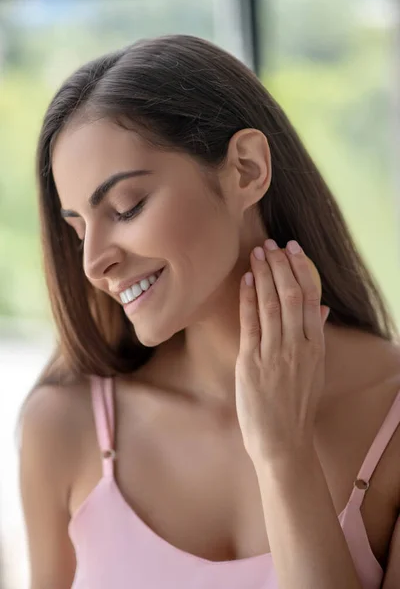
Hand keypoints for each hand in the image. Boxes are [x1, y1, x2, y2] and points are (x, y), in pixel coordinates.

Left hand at [235, 239, 329, 462]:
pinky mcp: (252, 362)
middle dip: (280, 265)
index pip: (311, 298)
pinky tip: (245, 280)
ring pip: (272, 304)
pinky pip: (251, 324)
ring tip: (257, 253)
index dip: (301, 269)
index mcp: (315, 347)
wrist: (283, 442)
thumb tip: (321, 308)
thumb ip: (315, 336)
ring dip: (264, 275)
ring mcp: (275, 353)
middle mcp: (297, 346)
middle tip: (271, 243)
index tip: (293, 249)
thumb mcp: (314, 370)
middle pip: (292, 295)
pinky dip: (248, 299)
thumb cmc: (296, 407)